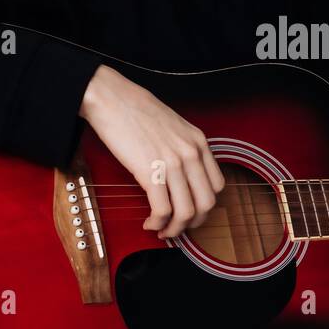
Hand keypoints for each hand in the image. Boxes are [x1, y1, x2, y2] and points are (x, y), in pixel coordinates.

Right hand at [78, 65, 225, 238]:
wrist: (111, 98)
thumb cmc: (135, 110)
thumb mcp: (173, 126)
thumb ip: (182, 148)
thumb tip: (180, 176)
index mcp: (198, 141)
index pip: (217, 185)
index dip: (205, 206)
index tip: (191, 212)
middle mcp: (191, 153)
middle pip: (206, 203)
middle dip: (193, 223)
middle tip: (178, 227)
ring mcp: (172, 163)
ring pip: (186, 212)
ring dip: (175, 229)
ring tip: (162, 231)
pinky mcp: (151, 172)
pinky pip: (163, 210)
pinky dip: (158, 223)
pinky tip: (149, 222)